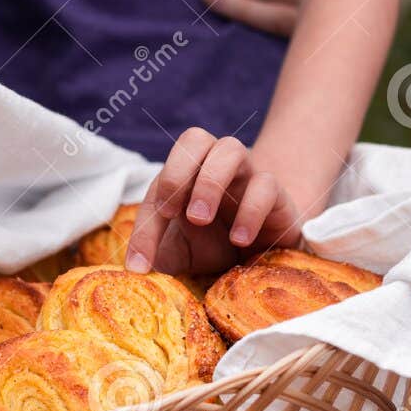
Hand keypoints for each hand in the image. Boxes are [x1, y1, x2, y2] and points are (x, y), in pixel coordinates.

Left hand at [125, 129, 304, 275]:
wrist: (261, 257)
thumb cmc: (212, 248)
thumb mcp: (179, 255)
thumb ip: (157, 256)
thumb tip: (133, 271)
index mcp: (185, 178)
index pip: (159, 185)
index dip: (145, 224)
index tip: (139, 263)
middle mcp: (214, 167)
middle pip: (195, 139)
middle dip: (176, 172)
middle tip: (170, 214)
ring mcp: (247, 177)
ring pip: (231, 148)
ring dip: (210, 181)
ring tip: (199, 219)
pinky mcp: (277, 195)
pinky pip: (266, 185)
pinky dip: (250, 210)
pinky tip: (238, 240)